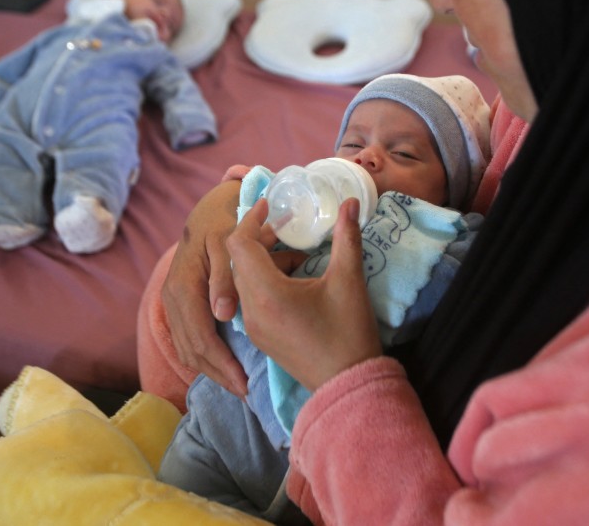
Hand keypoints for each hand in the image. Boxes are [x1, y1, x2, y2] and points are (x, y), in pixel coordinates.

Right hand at [160, 179, 247, 395]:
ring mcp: (172, 303)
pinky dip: (203, 359)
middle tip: (246, 392)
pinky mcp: (178, 306)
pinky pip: (186, 341)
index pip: (200, 336)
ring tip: (237, 386)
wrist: (208, 210)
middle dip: (218, 374)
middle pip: (191, 349)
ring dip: (211, 371)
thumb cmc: (224, 223)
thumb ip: (226, 277)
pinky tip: (223, 369)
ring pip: (186, 349)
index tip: (245, 382)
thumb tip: (222, 314)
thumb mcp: (228, 242)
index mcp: (183, 285)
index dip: (221, 362)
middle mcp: (172, 297)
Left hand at [228, 198, 382, 391]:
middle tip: (287, 227)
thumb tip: (351, 202)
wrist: (348, 385)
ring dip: (262, 260)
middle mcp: (250, 310)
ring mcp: (252, 326)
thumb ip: (347, 237)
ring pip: (242, 280)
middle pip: (237, 261)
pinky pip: (250, 298)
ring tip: (295, 253)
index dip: (252, 219)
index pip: (240, 244)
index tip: (271, 205)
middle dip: (259, 238)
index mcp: (267, 293)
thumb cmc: (349, 333)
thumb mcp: (349, 281)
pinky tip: (293, 278)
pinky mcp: (260, 337)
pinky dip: (264, 280)